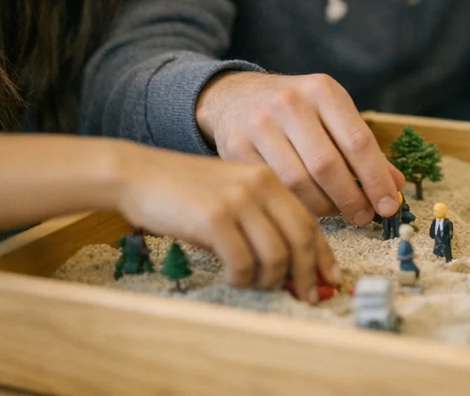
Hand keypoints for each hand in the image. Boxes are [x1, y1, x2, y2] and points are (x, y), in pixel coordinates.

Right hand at [114, 143, 337, 298]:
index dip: (323, 255)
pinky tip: (231, 277)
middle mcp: (260, 185)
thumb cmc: (185, 191)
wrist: (140, 174)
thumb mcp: (232, 193)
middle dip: (307, 274)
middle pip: (301, 239)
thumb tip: (290, 266)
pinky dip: (241, 279)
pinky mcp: (214, 218)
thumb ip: (261, 219)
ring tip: (254, 284)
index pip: (310, 220)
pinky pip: (242, 262)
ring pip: (275, 255)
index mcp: (269, 178)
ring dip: (269, 280)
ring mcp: (238, 200)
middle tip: (305, 296)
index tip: (329, 279)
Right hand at [194, 71, 404, 224]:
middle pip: (328, 165)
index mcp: (323, 90)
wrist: (235, 96)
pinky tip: (308, 208)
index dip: (376, 179)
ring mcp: (259, 125)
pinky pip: (272, 188)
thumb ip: (362, 148)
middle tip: (365, 217)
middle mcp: (290, 103)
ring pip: (298, 182)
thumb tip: (395, 186)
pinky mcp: (235, 147)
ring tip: (338, 213)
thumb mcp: (331, 113)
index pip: (358, 141)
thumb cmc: (296, 109)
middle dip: (351, 198)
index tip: (389, 205)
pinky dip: (295, 204)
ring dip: (324, 206)